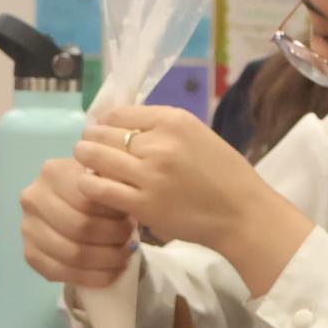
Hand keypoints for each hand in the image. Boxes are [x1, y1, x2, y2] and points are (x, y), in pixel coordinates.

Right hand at [21, 155, 135, 288]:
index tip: (132, 219)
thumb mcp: (106, 174)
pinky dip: (93, 277)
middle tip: (131, 240)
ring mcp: (27, 228)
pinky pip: (62, 273)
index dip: (114, 215)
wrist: (71, 203)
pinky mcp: (30, 254)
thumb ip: (115, 180)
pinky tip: (112, 272)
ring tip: (125, 255)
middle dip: (113, 238)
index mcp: (53, 172)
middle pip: (80, 227)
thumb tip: (129, 195)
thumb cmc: (96, 188)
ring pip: (73, 254)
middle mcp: (33, 198)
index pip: (88, 200)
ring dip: (107, 260)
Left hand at [72, 105, 273, 252]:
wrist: (243, 214)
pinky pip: (99, 188)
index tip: (99, 132)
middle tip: (86, 149)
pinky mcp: (143, 204)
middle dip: (89, 140)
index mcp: (174, 120)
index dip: (102, 123)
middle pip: (103, 134)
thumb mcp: (198, 136)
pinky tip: (91, 185)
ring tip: (85, 165)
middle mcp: (160, 143)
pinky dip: (88, 184)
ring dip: (84, 159)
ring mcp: (150, 174)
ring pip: (96, 158)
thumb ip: (163, 129)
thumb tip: (122, 127)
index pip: (118, 114)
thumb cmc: (225, 175)